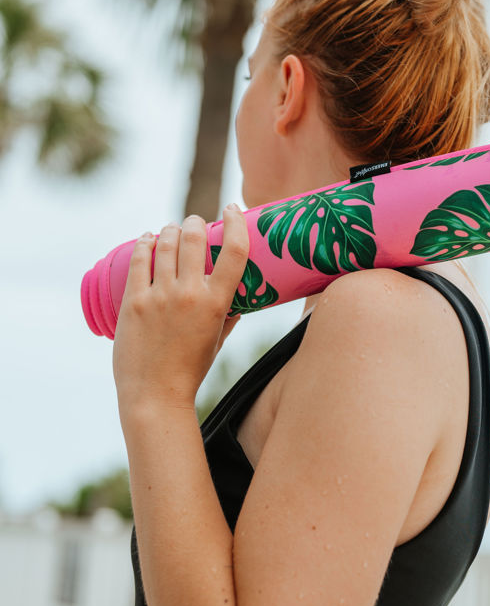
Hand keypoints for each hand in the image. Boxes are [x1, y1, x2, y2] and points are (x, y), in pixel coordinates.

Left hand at [112, 207, 248, 413]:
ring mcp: (160, 296)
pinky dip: (145, 243)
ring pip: (166, 243)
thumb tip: (239, 297)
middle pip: (194, 238)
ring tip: (172, 230)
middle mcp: (190, 294)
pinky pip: (139, 260)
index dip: (236, 222)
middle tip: (195, 223)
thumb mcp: (218, 340)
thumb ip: (229, 316)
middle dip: (195, 223)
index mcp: (217, 303)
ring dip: (171, 230)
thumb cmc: (191, 370)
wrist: (156, 396)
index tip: (233, 210)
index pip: (235, 250)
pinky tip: (147, 238)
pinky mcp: (134, 301)